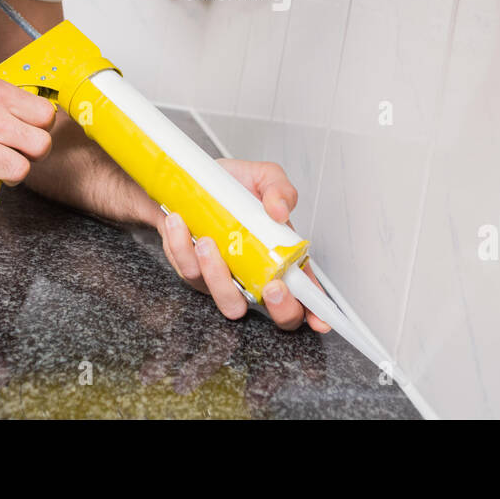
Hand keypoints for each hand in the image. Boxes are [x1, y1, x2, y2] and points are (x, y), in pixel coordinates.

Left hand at [156, 158, 330, 332]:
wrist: (186, 181)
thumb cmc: (228, 185)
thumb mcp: (263, 177)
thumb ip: (280, 189)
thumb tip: (281, 211)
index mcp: (280, 255)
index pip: (305, 292)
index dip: (317, 312)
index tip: (320, 321)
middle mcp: (255, 274)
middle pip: (276, 314)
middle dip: (279, 308)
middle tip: (274, 286)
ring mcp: (225, 279)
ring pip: (228, 301)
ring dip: (218, 274)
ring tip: (208, 240)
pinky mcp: (194, 273)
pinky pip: (189, 272)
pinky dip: (182, 247)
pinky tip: (179, 223)